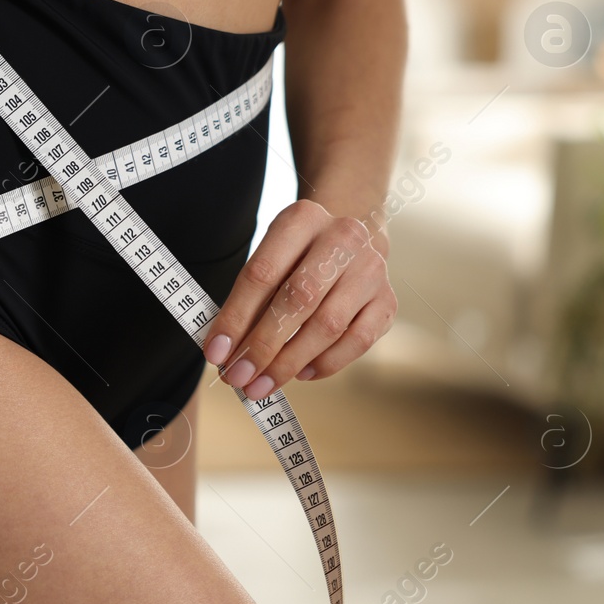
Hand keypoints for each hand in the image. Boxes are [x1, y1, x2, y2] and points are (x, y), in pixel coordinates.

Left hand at [203, 199, 394, 399]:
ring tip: (261, 384)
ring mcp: (371, 269)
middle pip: (298, 299)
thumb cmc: (297, 257)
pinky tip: (300, 374)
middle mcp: (343, 238)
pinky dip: (325, 363)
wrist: (349, 240)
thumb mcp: (270, 258)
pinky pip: (357, 342)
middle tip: (238, 376)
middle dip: (263, 345)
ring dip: (289, 362)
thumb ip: (248, 299)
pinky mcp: (388, 300)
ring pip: (328, 326)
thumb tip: (225, 351)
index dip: (235, 317)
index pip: (262, 274)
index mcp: (302, 219)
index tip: (215, 353)